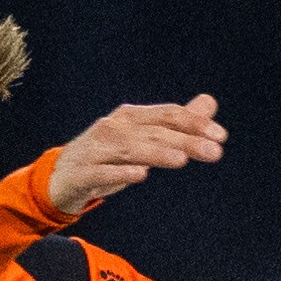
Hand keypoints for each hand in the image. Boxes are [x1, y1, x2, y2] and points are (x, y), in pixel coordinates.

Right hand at [45, 95, 225, 218]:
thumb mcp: (142, 138)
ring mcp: (96, 150)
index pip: (167, 115)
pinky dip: (120, 173)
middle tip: (215, 152)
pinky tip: (140, 175)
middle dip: (185, 140)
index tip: (220, 136)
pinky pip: (102, 172)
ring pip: (130, 149)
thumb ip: (176, 123)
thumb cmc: (107, 156)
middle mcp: (114, 128)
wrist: (60, 178)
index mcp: (131, 117)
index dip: (194, 123)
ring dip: (157, 153)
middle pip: (154, 132)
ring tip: (182, 159)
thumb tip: (209, 103)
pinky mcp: (83, 173)